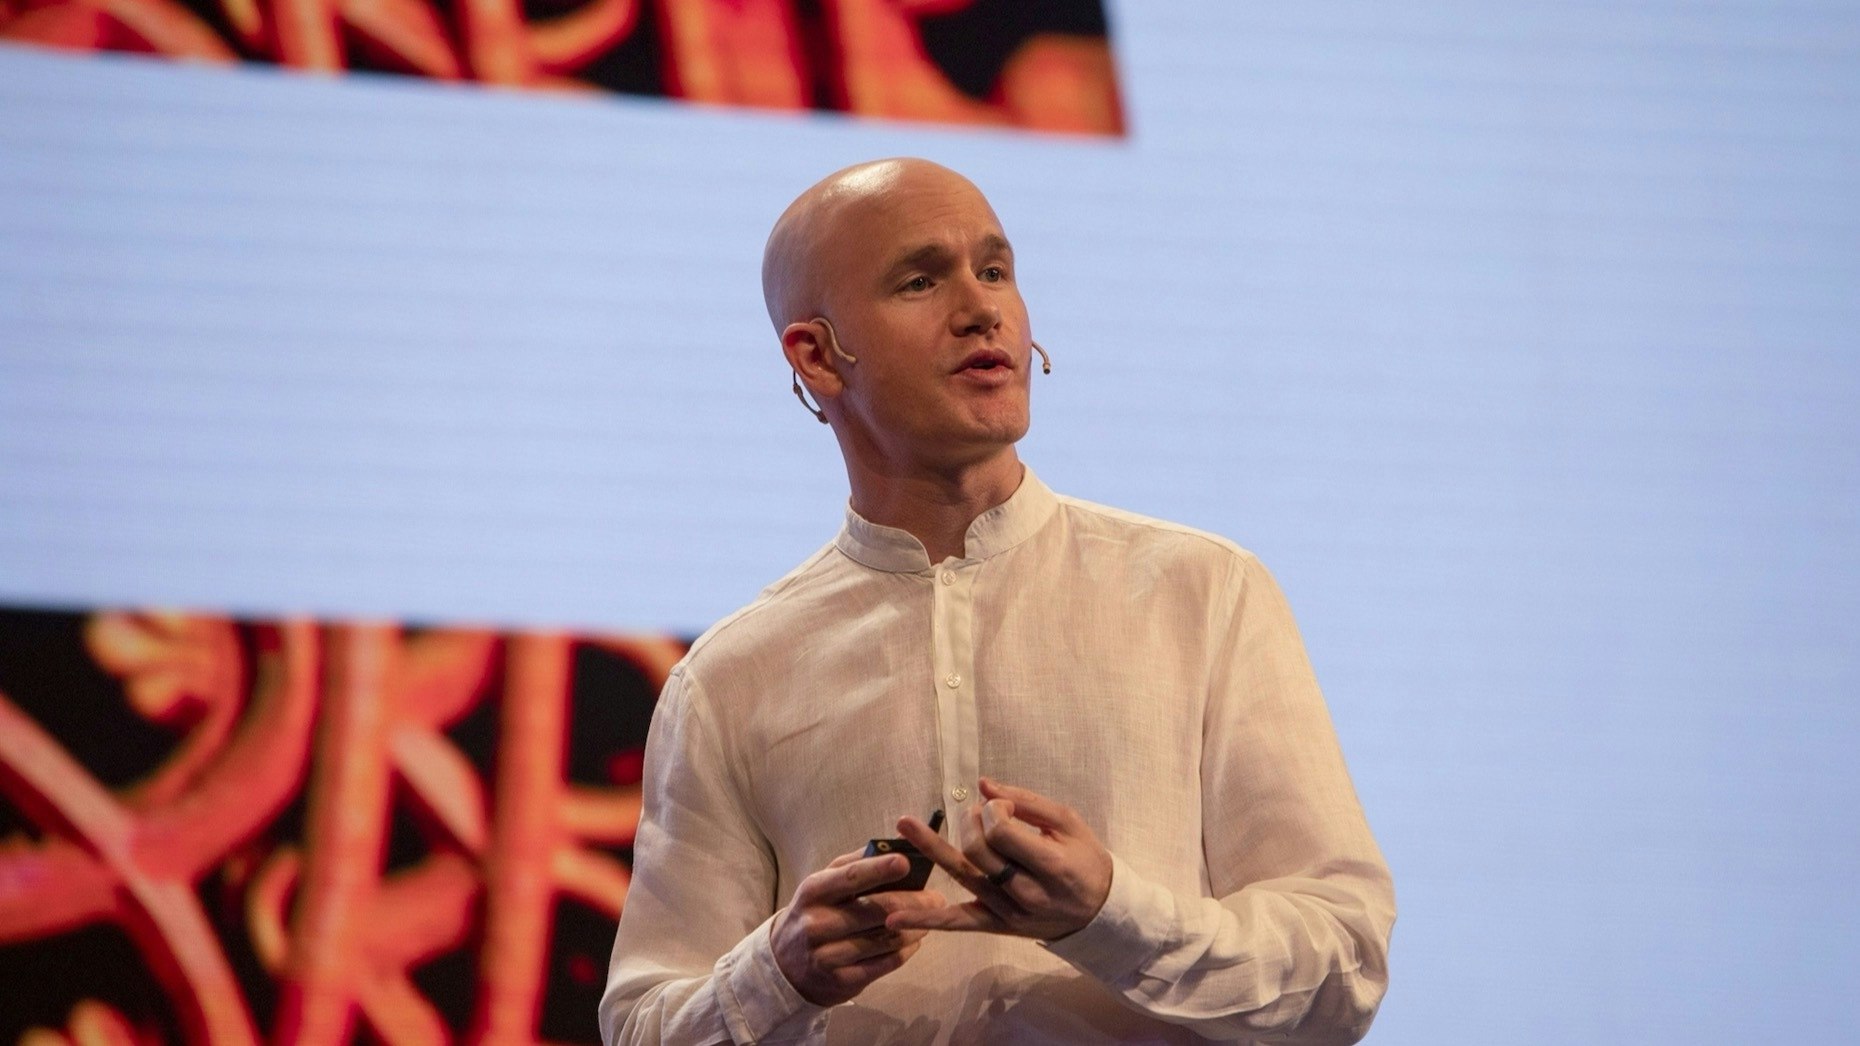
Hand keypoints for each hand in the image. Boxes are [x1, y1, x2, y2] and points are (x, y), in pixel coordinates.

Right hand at [771, 848, 946, 1005]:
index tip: (906, 862)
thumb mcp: (822, 885)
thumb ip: (854, 865)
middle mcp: (817, 924)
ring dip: (914, 927)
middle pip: (876, 910)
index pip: (850, 878)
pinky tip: (914, 941)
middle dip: (914, 902)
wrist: (785, 967)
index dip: (879, 869)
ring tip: (928, 919)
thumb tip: (894, 846)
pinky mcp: (842, 981)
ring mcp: (828, 956)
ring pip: (886, 938)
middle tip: (937, 898)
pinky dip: (906, 950)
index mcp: (814, 891)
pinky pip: (886, 963)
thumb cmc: (814, 913)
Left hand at [885, 777, 1111, 940]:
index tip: (1000, 806)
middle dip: (970, 822)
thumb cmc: (1086, 860)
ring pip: (963, 877)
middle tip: (977, 813)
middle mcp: (1028, 892)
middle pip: (978, 851)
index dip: (992, 811)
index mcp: (1051, 864)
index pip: (1001, 832)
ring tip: (905, 824)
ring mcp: (1010, 913)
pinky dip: (927, 922)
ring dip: (933, 848)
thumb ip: (1026, 801)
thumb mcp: (1068, 823)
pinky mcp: (998, 926)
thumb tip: (983, 785)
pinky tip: (896, 918)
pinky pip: (959, 924)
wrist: (1101, 914)